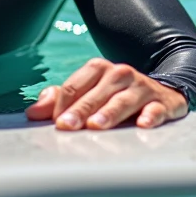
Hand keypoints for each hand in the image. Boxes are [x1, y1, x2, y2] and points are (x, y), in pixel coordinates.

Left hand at [25, 58, 187, 130]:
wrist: (162, 91)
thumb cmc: (115, 96)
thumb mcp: (88, 94)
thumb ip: (59, 101)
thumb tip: (32, 113)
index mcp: (98, 70)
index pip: (74, 86)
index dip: (62, 105)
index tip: (54, 124)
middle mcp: (120, 74)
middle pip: (96, 93)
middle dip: (80, 110)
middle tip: (66, 127)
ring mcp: (142, 87)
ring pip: (123, 99)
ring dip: (110, 112)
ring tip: (96, 126)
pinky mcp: (163, 102)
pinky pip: (157, 108)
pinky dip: (151, 115)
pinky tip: (143, 124)